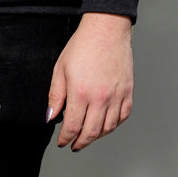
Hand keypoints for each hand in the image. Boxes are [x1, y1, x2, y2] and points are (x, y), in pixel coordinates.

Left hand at [47, 13, 132, 151]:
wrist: (106, 31)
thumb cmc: (81, 46)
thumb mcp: (60, 68)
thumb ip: (55, 95)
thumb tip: (50, 116)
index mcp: (80, 92)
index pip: (73, 126)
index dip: (66, 137)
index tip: (62, 142)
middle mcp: (101, 98)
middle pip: (92, 132)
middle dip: (81, 142)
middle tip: (74, 145)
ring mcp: (117, 97)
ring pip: (108, 128)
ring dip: (97, 136)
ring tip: (87, 137)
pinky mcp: (128, 93)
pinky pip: (122, 117)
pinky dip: (113, 125)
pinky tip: (105, 125)